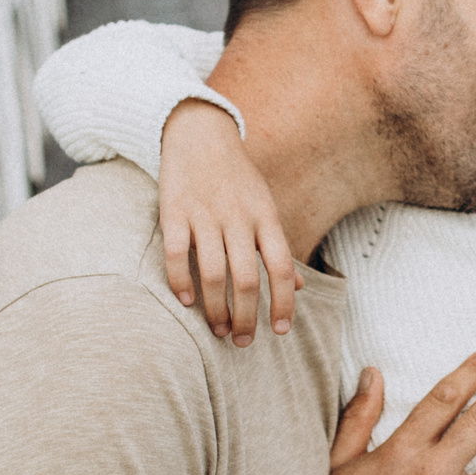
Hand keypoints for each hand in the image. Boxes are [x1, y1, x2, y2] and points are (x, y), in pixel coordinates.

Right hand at [158, 100, 295, 344]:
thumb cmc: (237, 177)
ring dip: (216, 308)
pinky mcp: (174, 210)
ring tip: (219, 329)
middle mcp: (238, 218)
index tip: (280, 331)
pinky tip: (186, 301)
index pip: (282, 267)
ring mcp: (205, 214)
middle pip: (248, 279)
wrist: (200, 132)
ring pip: (213, 273)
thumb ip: (279, 246)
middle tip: (243, 342)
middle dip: (247, 317)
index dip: (284, 303)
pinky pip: (176, 253)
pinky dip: (180, 281)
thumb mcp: (265, 206)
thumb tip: (301, 286)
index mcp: (265, 217)